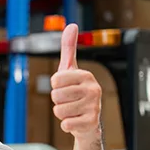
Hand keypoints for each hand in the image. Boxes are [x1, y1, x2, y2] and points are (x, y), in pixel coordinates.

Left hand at [50, 24, 101, 140]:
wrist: (88, 122)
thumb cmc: (76, 92)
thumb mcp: (70, 69)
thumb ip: (69, 48)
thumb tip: (72, 25)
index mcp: (86, 75)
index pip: (55, 80)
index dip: (55, 86)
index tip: (65, 87)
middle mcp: (93, 89)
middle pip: (55, 95)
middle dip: (57, 101)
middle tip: (69, 101)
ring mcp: (94, 107)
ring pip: (59, 110)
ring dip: (61, 113)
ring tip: (72, 110)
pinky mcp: (91, 123)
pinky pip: (65, 124)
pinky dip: (67, 125)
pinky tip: (76, 121)